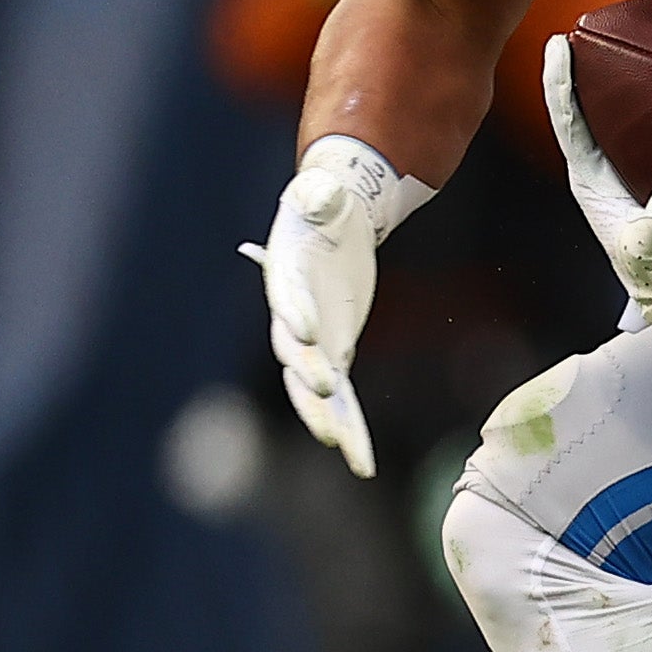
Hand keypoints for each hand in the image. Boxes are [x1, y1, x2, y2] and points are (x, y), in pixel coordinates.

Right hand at [243, 156, 385, 477]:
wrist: (329, 226)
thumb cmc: (326, 209)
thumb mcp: (325, 196)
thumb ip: (321, 197)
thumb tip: (320, 190)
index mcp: (287, 275)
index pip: (288, 298)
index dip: (295, 314)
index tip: (306, 331)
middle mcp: (292, 317)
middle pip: (294, 351)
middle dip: (306, 373)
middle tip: (322, 391)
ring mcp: (311, 343)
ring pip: (314, 388)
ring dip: (328, 416)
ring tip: (345, 447)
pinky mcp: (332, 358)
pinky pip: (341, 400)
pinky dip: (352, 428)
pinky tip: (363, 461)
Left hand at [545, 36, 651, 354]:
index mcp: (592, 183)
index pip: (568, 121)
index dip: (561, 81)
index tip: (560, 43)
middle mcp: (610, 170)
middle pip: (591, 108)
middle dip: (590, 67)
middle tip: (596, 26)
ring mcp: (638, 170)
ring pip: (626, 116)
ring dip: (627, 82)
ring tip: (637, 44)